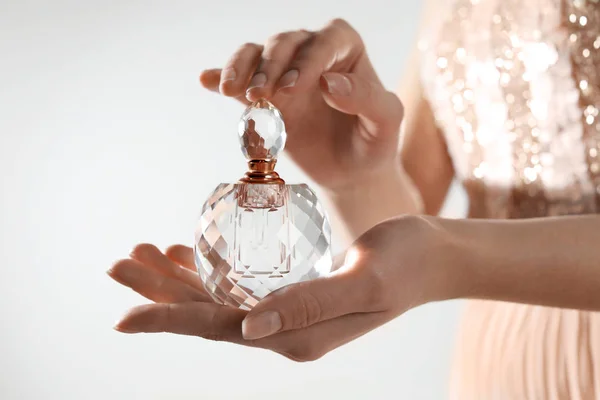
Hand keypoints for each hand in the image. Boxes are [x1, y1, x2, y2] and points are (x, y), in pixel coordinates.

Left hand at [108, 216, 457, 360]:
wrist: (433, 257)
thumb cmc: (406, 263)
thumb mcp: (364, 281)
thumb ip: (309, 305)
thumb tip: (250, 329)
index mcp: (298, 336)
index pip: (220, 328)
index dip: (169, 318)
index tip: (123, 315)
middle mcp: (285, 331)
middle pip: (208, 314)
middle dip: (161, 290)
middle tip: (119, 262)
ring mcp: (287, 315)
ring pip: (217, 299)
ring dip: (178, 278)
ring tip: (143, 251)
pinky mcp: (292, 294)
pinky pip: (239, 287)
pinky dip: (209, 270)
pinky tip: (188, 252)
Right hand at [200, 19, 403, 191]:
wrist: (351, 172)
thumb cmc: (374, 144)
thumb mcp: (385, 122)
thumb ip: (366, 99)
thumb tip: (329, 82)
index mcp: (346, 51)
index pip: (326, 40)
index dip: (309, 59)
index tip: (296, 87)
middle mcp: (312, 54)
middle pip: (285, 43)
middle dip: (271, 66)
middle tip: (264, 94)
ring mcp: (284, 74)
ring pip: (256, 55)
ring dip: (242, 68)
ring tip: (231, 91)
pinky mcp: (266, 98)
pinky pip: (241, 82)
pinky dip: (221, 77)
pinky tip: (206, 80)